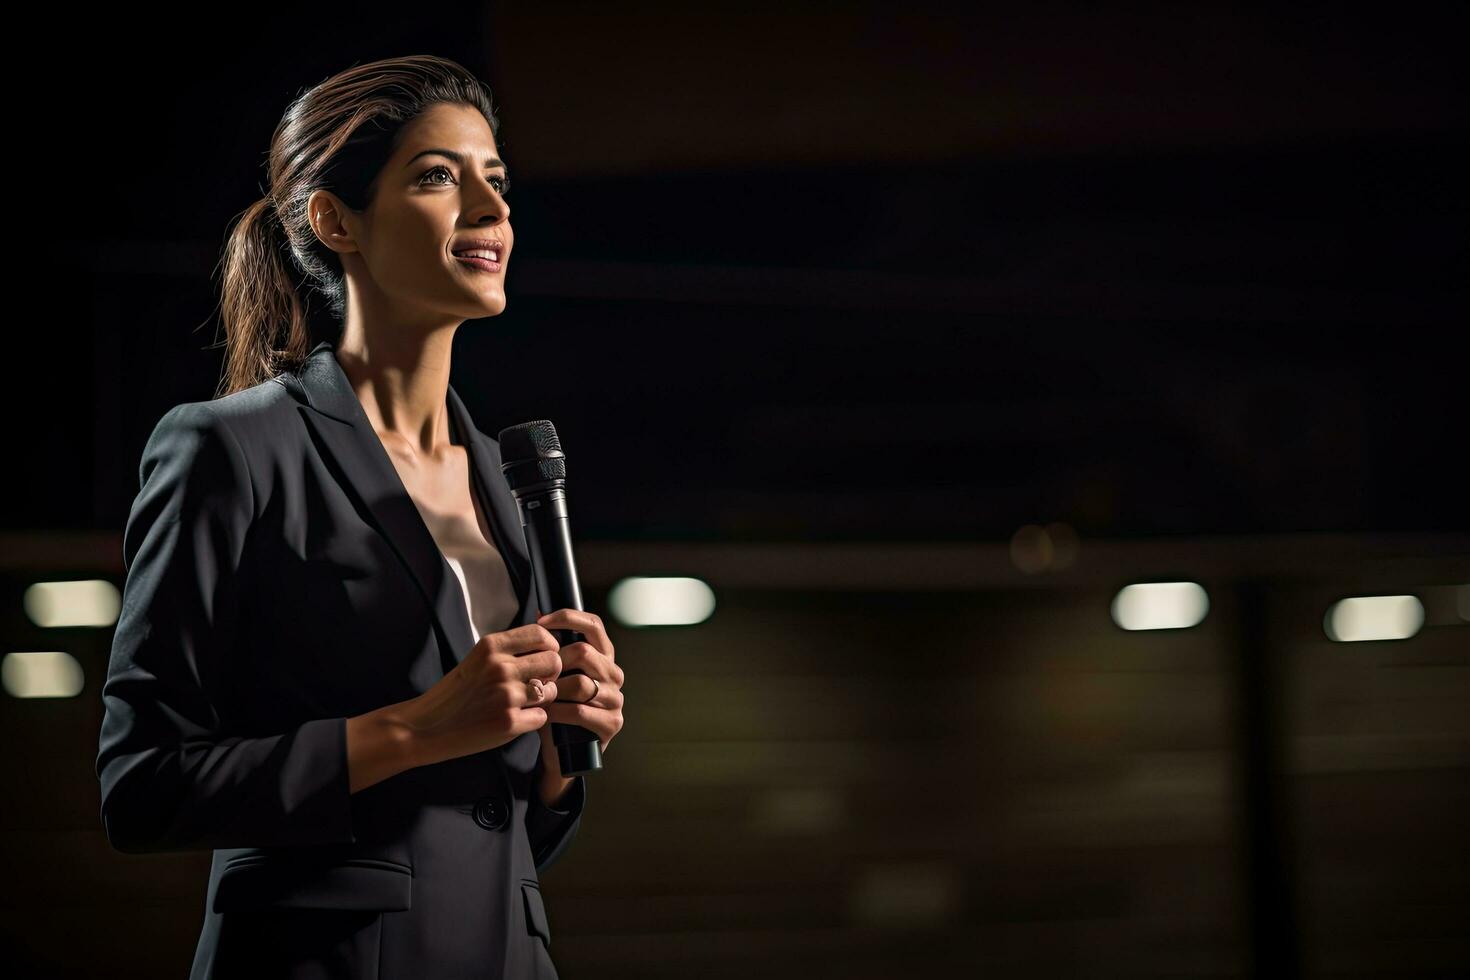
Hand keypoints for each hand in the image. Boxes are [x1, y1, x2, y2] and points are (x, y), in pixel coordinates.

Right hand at [400, 623, 564, 766]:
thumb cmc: (455, 693)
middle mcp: (500, 667)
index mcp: (491, 646)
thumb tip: (546, 639)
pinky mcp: (508, 722)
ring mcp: (505, 695)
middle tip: (537, 683)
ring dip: (543, 699)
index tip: (541, 658)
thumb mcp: (477, 659)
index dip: (549, 647)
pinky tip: (515, 719)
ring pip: (551, 691)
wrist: (425, 726)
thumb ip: (508, 650)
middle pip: (554, 661)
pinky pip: (541, 717)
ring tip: (524, 703)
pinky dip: (532, 720)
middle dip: (550, 674)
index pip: (542, 635)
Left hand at [535, 608, 625, 754]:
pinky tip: (546, 714)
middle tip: (535, 675)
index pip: (593, 625)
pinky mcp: (612, 723)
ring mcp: (616, 699)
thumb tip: (537, 613)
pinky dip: (558, 712)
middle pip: (584, 652)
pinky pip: (581, 711)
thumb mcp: (552, 675)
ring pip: (580, 683)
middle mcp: (614, 674)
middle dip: (554, 662)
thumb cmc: (554, 708)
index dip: (568, 618)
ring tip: (538, 698)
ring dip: (554, 690)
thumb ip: (551, 649)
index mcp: (603, 656)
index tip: (541, 622)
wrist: (562, 752)